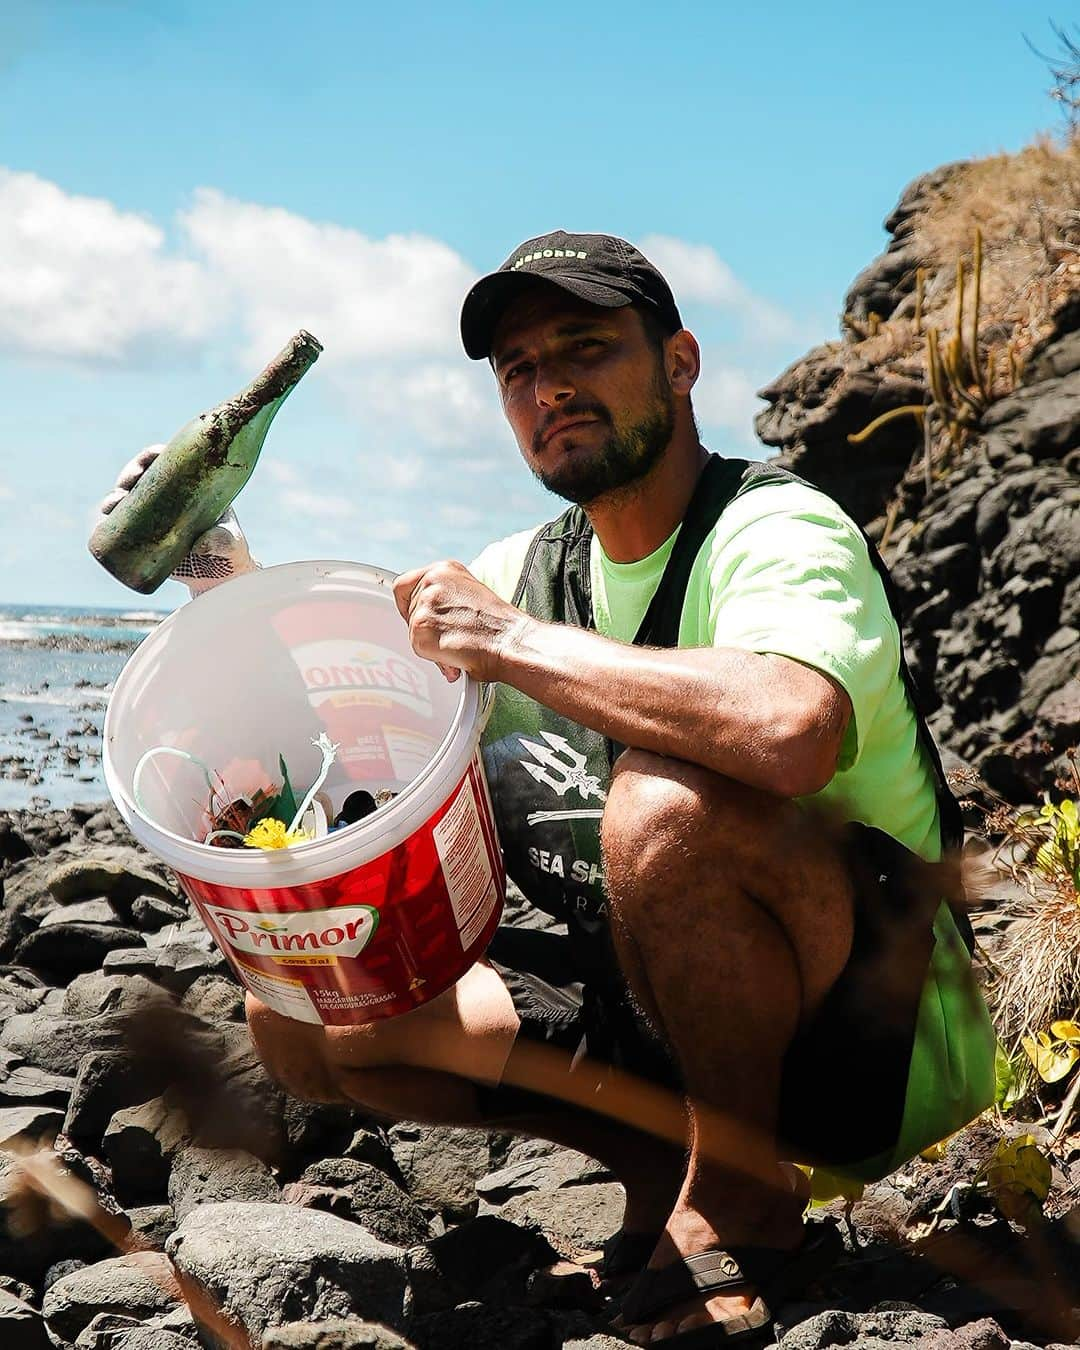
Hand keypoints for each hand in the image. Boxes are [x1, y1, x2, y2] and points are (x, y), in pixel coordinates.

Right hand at [97, 445, 258, 595]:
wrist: (221, 577)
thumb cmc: (231, 552)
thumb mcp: (231, 542)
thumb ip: (221, 541)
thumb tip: (200, 545)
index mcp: (190, 486)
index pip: (168, 462)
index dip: (153, 456)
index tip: (149, 459)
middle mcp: (169, 498)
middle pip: (143, 477)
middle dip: (129, 475)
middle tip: (127, 484)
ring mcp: (155, 517)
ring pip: (128, 500)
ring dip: (114, 498)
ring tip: (111, 505)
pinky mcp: (144, 538)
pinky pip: (121, 525)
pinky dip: (109, 521)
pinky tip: (103, 521)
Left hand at [393, 560, 526, 683]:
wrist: (509, 641)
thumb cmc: (498, 626)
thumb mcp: (470, 595)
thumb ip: (444, 599)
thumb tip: (430, 615)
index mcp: (444, 569)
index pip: (405, 585)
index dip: (409, 605)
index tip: (416, 617)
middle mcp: (432, 582)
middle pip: (408, 610)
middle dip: (425, 629)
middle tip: (449, 638)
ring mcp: (425, 604)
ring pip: (412, 631)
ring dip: (432, 644)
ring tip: (458, 646)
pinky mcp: (421, 627)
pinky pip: (417, 648)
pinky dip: (435, 657)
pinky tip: (455, 654)